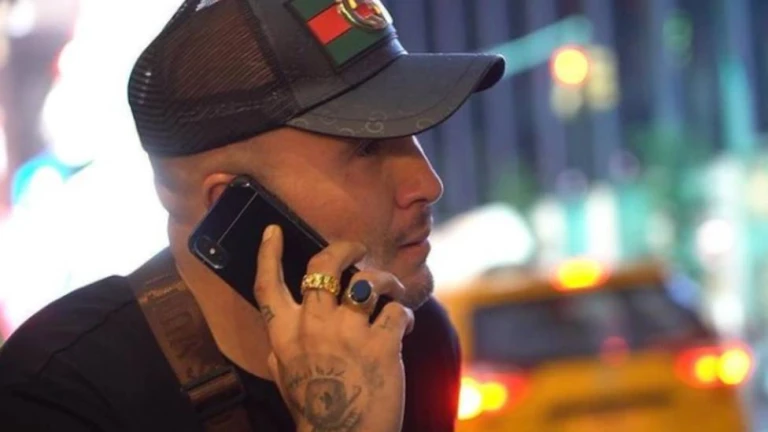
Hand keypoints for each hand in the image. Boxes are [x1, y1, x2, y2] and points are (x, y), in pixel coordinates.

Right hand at [255, 225, 413, 431]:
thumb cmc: (316, 409)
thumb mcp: (285, 377)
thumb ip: (281, 349)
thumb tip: (278, 333)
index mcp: (285, 335)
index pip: (268, 285)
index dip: (268, 253)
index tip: (274, 231)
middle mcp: (313, 328)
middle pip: (323, 266)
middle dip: (344, 248)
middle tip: (357, 249)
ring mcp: (348, 335)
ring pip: (368, 281)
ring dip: (385, 280)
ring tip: (391, 289)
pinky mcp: (382, 346)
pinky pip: (397, 311)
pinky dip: (403, 315)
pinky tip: (402, 326)